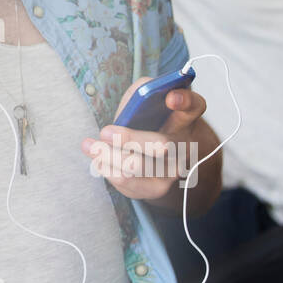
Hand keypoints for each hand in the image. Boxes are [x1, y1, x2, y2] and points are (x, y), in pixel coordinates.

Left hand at [81, 76, 206, 201]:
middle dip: (129, 138)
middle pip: (161, 144)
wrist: (157, 159)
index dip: (183, 100)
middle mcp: (184, 146)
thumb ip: (143, 93)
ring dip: (108, 155)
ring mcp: (172, 171)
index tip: (170, 98)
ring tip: (89, 145)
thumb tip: (137, 99)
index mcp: (184, 117)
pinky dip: (106, 169)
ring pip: (136, 167)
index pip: (193, 105)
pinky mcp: (155, 190)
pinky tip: (97, 159)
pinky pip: (126, 183)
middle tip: (105, 131)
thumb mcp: (147, 102)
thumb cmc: (149, 122)